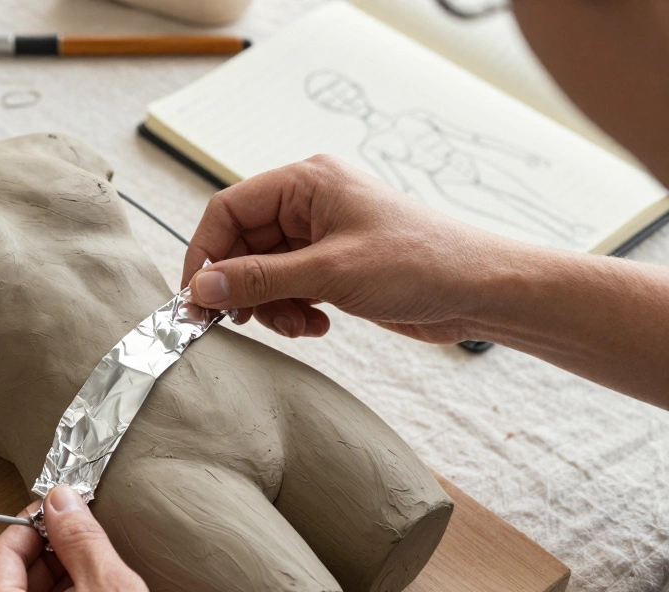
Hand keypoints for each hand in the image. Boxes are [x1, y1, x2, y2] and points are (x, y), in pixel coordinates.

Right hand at [181, 155, 513, 343]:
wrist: (479, 292)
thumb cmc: (419, 263)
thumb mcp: (330, 272)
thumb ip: (259, 279)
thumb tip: (200, 289)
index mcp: (306, 182)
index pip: (228, 209)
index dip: (206, 253)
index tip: (197, 297)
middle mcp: (308, 203)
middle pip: (241, 245)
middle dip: (241, 287)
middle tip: (236, 325)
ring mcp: (319, 237)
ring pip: (261, 273)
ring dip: (270, 306)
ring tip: (300, 325)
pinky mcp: (331, 267)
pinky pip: (286, 289)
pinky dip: (292, 311)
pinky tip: (319, 324)